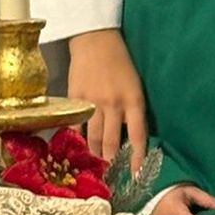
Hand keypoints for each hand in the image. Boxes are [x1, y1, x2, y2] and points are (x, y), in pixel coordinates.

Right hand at [67, 27, 147, 163]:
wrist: (95, 40)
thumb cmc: (120, 63)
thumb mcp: (134, 85)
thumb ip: (132, 110)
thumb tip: (130, 138)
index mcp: (133, 100)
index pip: (138, 136)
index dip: (137, 158)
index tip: (136, 175)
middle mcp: (114, 103)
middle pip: (112, 142)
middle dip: (111, 161)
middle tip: (109, 171)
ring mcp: (93, 101)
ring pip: (93, 137)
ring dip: (94, 152)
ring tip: (95, 160)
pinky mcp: (75, 98)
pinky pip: (76, 125)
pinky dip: (78, 137)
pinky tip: (78, 143)